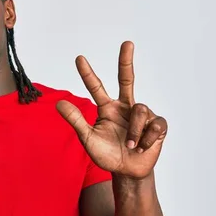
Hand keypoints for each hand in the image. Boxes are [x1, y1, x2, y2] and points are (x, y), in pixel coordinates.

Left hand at [57, 41, 167, 178]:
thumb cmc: (108, 154)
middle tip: (127, 43)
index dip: (88, 74)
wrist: (127, 172)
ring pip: (139, 111)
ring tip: (130, 146)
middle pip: (127, 79)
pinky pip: (154, 125)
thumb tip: (58, 103)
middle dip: (126, 61)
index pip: (97, 87)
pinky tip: (143, 147)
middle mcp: (125, 107)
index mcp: (108, 108)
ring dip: (133, 132)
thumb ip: (76, 120)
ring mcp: (142, 114)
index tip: (79, 58)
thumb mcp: (88, 139)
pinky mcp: (157, 125)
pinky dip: (146, 139)